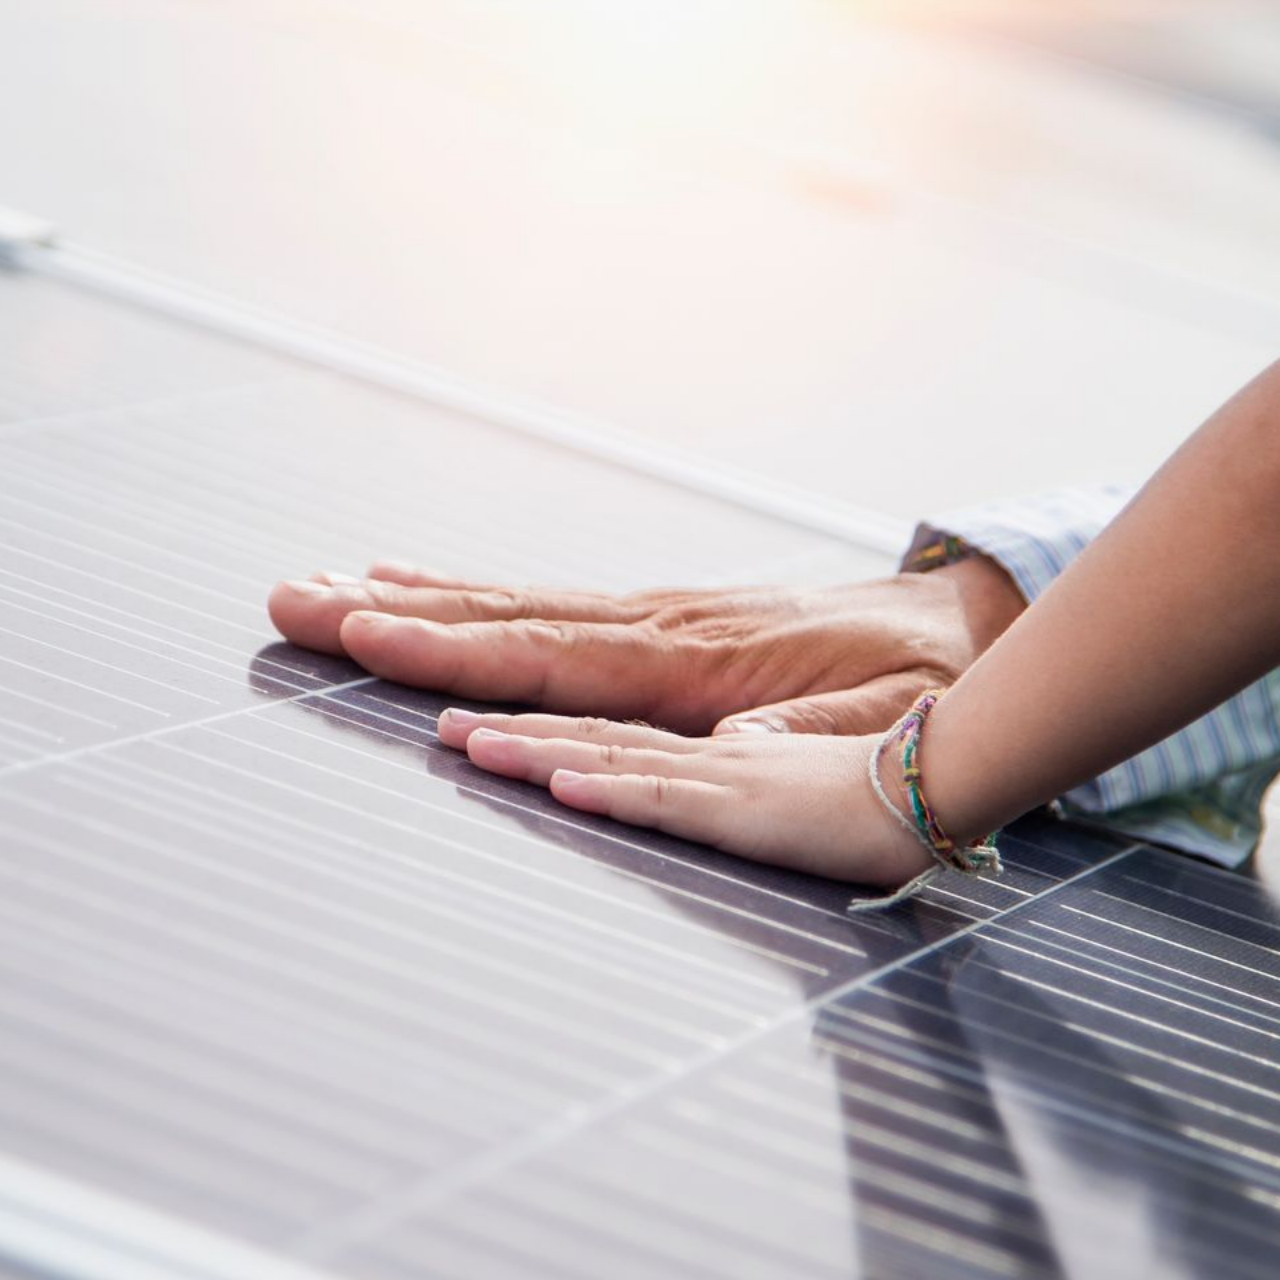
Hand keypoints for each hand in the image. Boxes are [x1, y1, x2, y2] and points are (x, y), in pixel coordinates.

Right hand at [267, 556, 1023, 735]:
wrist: (966, 625)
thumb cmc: (930, 688)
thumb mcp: (898, 725)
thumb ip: (813, 732)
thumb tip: (736, 738)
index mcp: (705, 665)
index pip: (558, 656)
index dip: (462, 649)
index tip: (371, 633)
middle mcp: (665, 627)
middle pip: (512, 617)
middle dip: (400, 613)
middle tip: (294, 597)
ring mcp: (662, 615)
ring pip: (522, 601)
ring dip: (424, 596)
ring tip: (332, 586)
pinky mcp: (668, 619)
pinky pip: (558, 605)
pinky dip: (485, 596)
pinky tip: (436, 590)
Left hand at [437, 708, 934, 886]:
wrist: (956, 765)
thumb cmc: (875, 769)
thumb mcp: (789, 761)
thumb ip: (743, 756)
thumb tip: (720, 746)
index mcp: (698, 729)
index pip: (590, 710)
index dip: (517, 700)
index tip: (451, 696)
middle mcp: (695, 740)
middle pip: (578, 719)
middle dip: (489, 706)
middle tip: (420, 698)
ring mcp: (719, 771)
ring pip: (608, 750)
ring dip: (529, 746)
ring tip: (458, 737)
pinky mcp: (751, 807)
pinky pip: (671, 795)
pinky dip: (613, 788)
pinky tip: (563, 783)